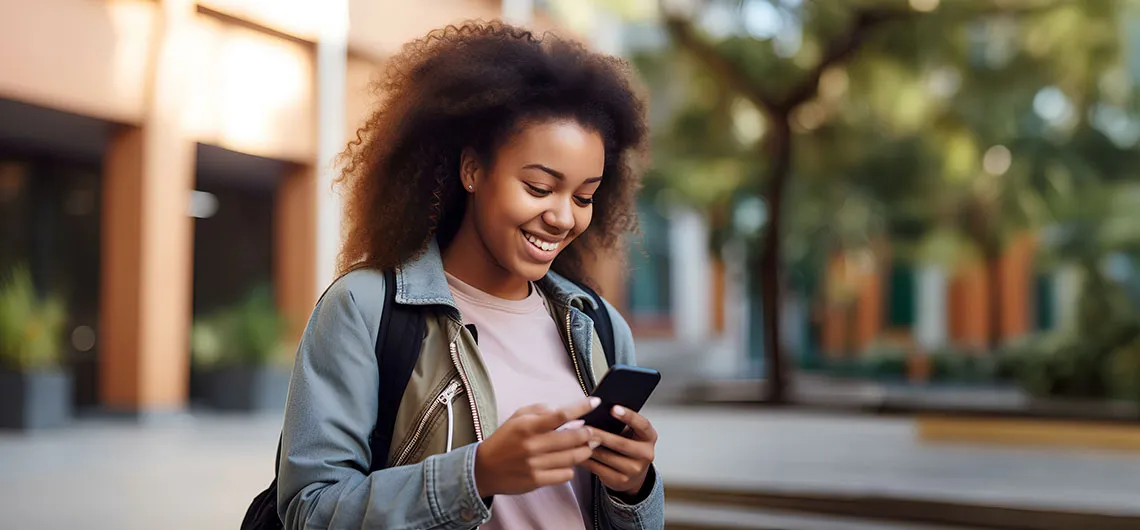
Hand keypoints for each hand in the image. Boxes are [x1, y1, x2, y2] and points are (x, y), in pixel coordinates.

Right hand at [474, 397, 601, 496]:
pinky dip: (571, 467)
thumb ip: (540, 410)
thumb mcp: (517, 417)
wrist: (484, 469)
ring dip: (585, 450)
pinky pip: (566, 474)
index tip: (595, 402)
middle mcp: (533, 445)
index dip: (581, 407)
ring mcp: (536, 464)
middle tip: (594, 431)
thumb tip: (564, 412)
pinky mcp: (537, 481)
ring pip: (573, 457)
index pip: (561, 414)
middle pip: (573, 437)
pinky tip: (569, 462)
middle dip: (589, 433)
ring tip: (588, 446)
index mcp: (528, 426)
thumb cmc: (504, 440)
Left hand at [583, 406, 656, 495]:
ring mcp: (634, 470)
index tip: (613, 408)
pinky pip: (598, 469)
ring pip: (607, 457)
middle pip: (621, 443)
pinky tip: (577, 453)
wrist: (634, 473)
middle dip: (601, 435)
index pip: (642, 424)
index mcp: (649, 437)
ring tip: (576, 439)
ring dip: (589, 447)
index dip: (628, 416)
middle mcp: (645, 454)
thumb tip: (598, 412)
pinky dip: (586, 460)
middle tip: (585, 427)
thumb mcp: (632, 432)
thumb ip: (620, 424)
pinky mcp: (620, 480)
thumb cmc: (629, 444)